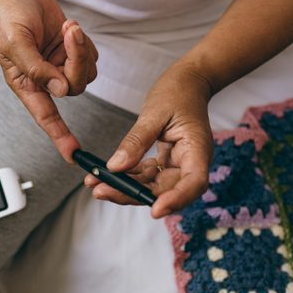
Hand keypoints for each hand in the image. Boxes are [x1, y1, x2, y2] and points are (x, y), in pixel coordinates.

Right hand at [0, 0, 97, 161]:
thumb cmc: (8, 17)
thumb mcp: (16, 43)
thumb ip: (36, 69)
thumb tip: (60, 91)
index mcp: (25, 84)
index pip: (46, 116)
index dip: (60, 136)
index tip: (73, 154)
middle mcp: (44, 79)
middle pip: (73, 88)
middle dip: (76, 61)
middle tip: (70, 33)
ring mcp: (59, 66)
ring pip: (85, 74)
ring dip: (82, 49)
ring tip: (68, 27)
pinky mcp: (71, 52)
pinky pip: (91, 58)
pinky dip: (85, 44)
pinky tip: (70, 27)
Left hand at [84, 63, 213, 217]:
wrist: (188, 81)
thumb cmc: (177, 92)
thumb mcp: (154, 112)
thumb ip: (136, 141)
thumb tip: (115, 167)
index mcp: (198, 149)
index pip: (194, 183)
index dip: (176, 200)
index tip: (155, 211)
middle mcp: (190, 162)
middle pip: (166, 190)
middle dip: (133, 195)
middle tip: (101, 191)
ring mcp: (177, 164)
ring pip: (152, 186)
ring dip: (124, 188)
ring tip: (95, 185)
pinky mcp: (165, 161)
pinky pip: (145, 175)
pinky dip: (125, 177)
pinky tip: (103, 176)